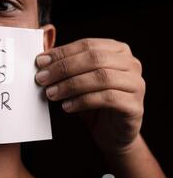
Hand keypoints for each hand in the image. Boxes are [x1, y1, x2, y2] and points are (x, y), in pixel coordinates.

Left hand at [35, 38, 144, 154]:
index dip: (62, 53)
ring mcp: (136, 84)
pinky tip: (67, 106)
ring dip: (71, 85)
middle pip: (94, 59)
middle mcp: (131, 64)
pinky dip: (83, 101)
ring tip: (52, 94)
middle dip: (64, 68)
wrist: (111, 132)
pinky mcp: (134, 106)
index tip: (40, 62)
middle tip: (42, 78)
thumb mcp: (77, 80)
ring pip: (102, 77)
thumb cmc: (92, 102)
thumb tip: (41, 58)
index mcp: (117, 50)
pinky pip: (108, 98)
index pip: (87, 45)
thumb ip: (64, 65)